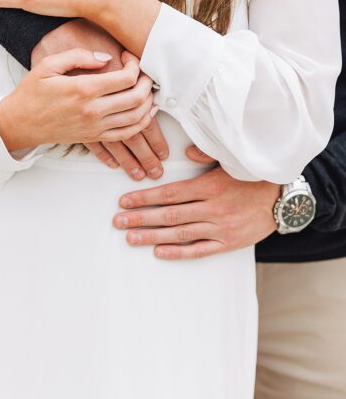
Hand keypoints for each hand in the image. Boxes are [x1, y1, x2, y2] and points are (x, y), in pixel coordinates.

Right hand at [0, 49, 156, 152]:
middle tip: (143, 71)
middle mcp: (92, 110)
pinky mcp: (94, 137)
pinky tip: (145, 111)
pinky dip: (142, 122)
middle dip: (148, 81)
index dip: (135, 64)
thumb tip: (107, 58)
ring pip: (137, 117)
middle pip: (138, 97)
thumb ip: (78, 56)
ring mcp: (95, 127)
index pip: (126, 78)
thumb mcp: (48, 65)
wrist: (19, 123)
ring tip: (145, 88)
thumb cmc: (31, 92)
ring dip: (148, 101)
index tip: (128, 56)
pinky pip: (128, 133)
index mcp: (83, 89)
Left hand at [113, 145, 280, 258]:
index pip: (169, 194)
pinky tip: (159, 252)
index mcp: (209, 187)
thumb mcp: (230, 160)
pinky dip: (179, 252)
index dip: (144, 198)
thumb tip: (184, 151)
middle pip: (169, 215)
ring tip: (131, 238)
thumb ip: (205, 153)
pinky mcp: (229, 243)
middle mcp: (213, 209)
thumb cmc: (252, 177)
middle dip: (140, 218)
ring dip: (153, 236)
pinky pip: (200, 250)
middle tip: (118, 221)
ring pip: (180, 234)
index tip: (124, 201)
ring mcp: (221, 228)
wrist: (285, 199)